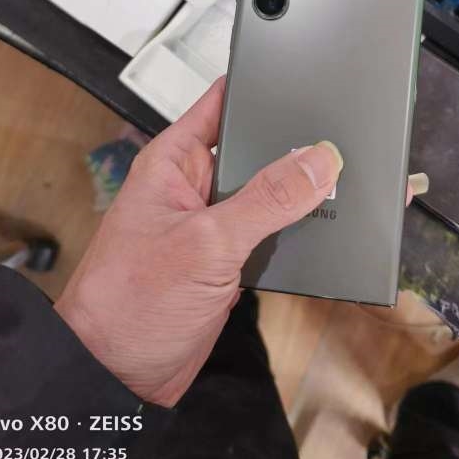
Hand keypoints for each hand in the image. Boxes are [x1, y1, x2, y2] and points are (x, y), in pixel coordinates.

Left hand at [55, 77, 342, 406]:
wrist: (118, 377)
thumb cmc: (131, 303)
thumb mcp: (208, 242)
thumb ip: (267, 199)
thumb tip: (318, 159)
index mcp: (174, 161)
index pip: (222, 104)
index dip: (260, 89)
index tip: (305, 81)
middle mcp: (193, 186)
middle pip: (253, 149)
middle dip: (291, 147)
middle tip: (340, 141)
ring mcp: (211, 224)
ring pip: (266, 193)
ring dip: (295, 194)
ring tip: (340, 183)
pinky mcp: (226, 259)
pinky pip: (268, 232)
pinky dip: (292, 231)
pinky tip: (321, 228)